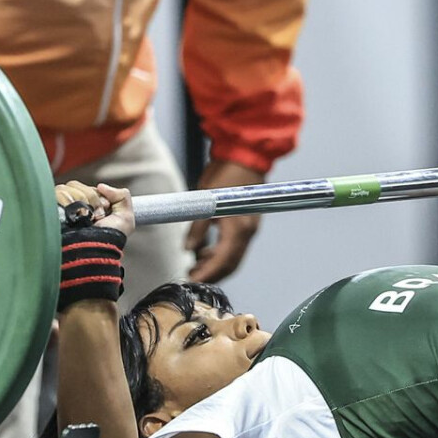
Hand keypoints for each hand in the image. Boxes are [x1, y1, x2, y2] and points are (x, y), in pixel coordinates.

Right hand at [55, 181, 135, 237]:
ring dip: (82, 202)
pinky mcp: (53, 210)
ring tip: (86, 218)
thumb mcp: (126, 218)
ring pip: (68, 187)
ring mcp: (62, 208)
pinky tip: (76, 215)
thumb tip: (100, 186)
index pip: (89, 187)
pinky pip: (58, 192)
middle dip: (92, 199)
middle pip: (78, 184)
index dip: (99, 196)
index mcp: (90, 207)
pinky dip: (69, 200)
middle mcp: (75, 207)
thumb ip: (122, 195)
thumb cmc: (110, 239)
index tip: (105, 209)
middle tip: (97, 216)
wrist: (95, 250)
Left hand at [186, 160, 263, 282]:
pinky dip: (220, 253)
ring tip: (194, 265)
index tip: (192, 281)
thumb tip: (188, 249)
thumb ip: (197, 229)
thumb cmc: (224, 173)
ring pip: (233, 257)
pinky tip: (204, 251)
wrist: (244, 156)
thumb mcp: (204, 201)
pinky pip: (234, 247)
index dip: (207, 274)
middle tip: (191, 276)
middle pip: (230, 264)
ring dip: (215, 264)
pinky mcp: (247, 224)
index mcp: (238, 228)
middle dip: (211, 273)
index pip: (223, 261)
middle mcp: (247, 232)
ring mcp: (249, 229)